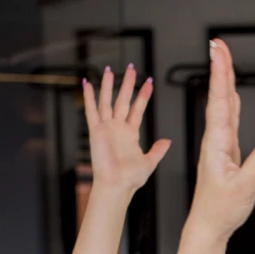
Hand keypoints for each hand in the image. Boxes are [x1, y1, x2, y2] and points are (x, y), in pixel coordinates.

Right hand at [84, 64, 169, 195]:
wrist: (117, 185)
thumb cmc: (130, 179)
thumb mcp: (149, 162)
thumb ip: (158, 150)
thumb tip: (168, 141)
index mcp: (130, 133)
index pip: (137, 109)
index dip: (143, 95)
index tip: (148, 82)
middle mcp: (118, 128)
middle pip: (123, 100)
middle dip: (127, 84)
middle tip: (131, 68)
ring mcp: (106, 128)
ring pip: (107, 101)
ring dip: (108, 86)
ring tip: (109, 70)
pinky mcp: (96, 131)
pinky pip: (91, 111)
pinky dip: (89, 97)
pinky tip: (87, 84)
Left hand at [185, 37, 254, 241]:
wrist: (208, 224)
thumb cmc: (223, 208)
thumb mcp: (245, 187)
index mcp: (217, 142)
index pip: (219, 101)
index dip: (220, 73)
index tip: (217, 50)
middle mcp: (215, 139)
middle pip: (218, 96)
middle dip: (220, 68)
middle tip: (217, 43)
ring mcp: (219, 144)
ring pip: (222, 105)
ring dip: (223, 81)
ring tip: (223, 61)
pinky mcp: (225, 152)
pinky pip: (228, 119)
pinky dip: (229, 101)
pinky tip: (230, 95)